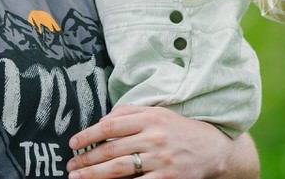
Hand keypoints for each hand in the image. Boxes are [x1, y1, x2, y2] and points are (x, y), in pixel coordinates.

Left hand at [67, 105, 244, 178]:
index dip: (88, 135)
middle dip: (86, 159)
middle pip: (110, 148)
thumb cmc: (182, 130)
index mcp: (150, 117)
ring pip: (118, 167)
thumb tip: (103, 120)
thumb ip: (131, 113)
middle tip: (70, 166)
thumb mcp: (159, 113)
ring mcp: (160, 159)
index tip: (73, 143)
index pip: (110, 125)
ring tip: (77, 178)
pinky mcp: (166, 178)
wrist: (214, 150)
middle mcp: (154, 136)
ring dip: (93, 174)